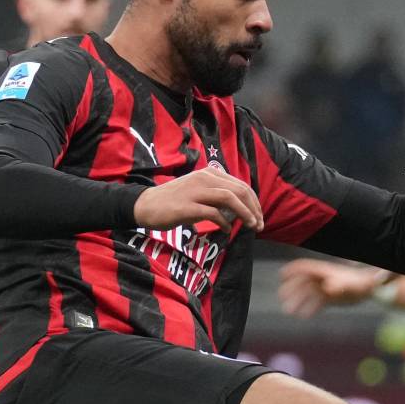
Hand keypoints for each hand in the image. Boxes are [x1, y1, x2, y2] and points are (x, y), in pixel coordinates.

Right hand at [133, 167, 263, 232]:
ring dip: (245, 214)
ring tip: (251, 226)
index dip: (254, 202)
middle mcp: (204, 179)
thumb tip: (242, 208)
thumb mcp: (200, 191)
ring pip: (229, 199)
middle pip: (240, 191)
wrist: (145, 205)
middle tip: (259, 225)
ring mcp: (195, 191)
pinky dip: (224, 222)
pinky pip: (213, 213)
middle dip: (254, 209)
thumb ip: (219, 195)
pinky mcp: (187, 206)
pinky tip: (227, 230)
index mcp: (210, 174)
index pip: (241, 186)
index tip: (259, 217)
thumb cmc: (175, 200)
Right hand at [279, 259, 382, 317]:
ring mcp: (325, 288)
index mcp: (324, 271)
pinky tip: (304, 316)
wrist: (371, 289)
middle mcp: (322, 278)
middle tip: (282, 297)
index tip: (282, 275)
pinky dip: (310, 308)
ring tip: (288, 311)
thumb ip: (339, 286)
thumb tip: (328, 288)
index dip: (293, 270)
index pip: (304, 267)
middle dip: (291, 289)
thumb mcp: (350, 285)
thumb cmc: (361, 283)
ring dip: (297, 301)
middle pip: (302, 281)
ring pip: (307, 293)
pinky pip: (316, 303)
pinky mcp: (330, 298)